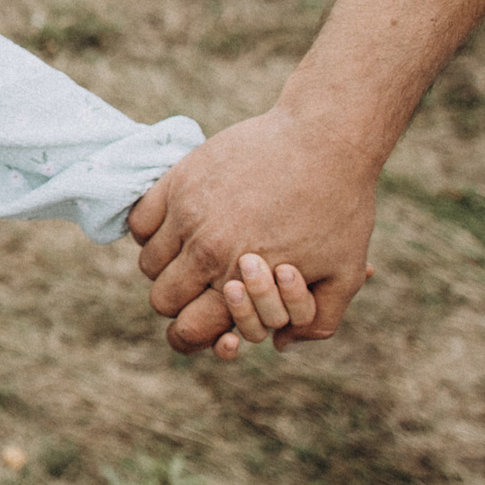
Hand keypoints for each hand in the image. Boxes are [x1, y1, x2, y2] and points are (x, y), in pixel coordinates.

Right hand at [128, 107, 379, 354]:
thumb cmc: (340, 207)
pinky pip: (140, 223)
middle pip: (161, 300)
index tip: (202, 321)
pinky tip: (180, 225)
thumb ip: (317, 321)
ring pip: (148, 264)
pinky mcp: (178, 180)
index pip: (188, 330)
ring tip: (194, 253)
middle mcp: (206, 251)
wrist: (323, 139)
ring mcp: (187, 214)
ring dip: (167, 266)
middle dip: (181, 301)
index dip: (192, 336)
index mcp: (240, 282)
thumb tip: (280, 345)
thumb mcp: (344, 274)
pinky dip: (152, 231)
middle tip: (203, 285)